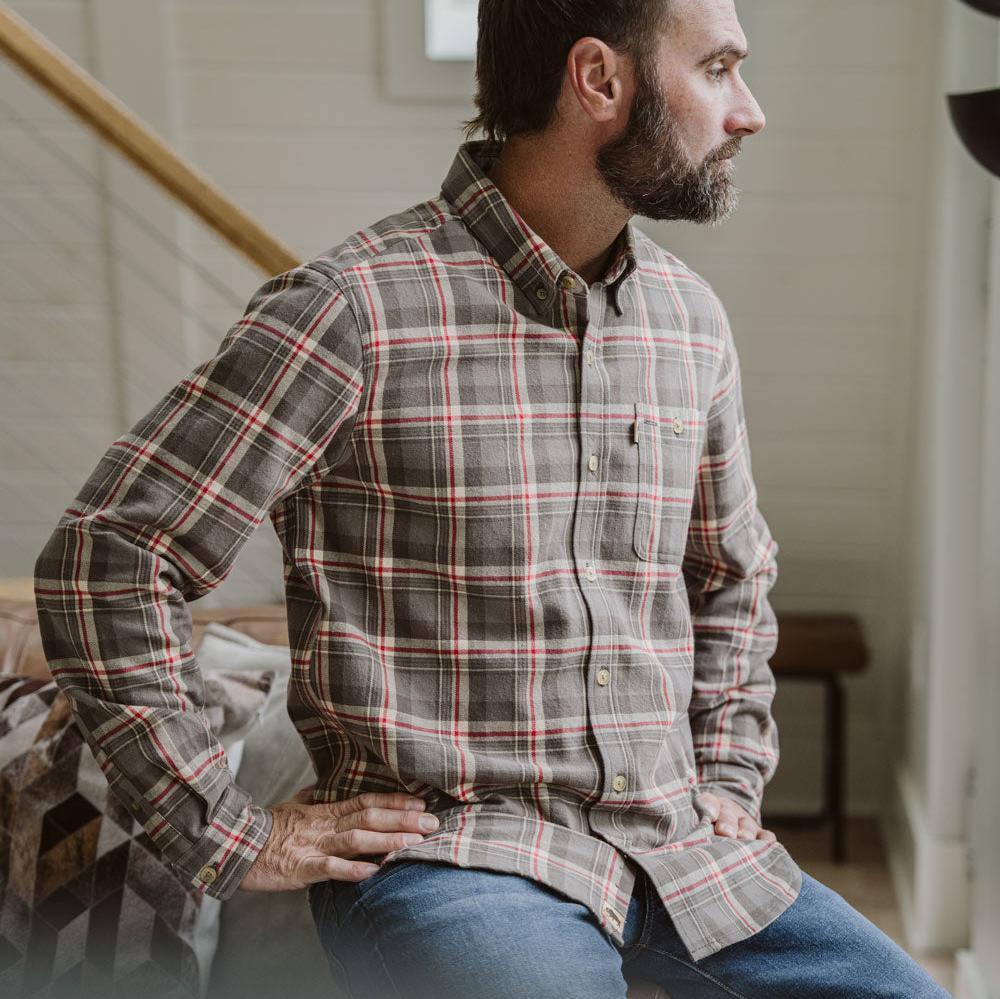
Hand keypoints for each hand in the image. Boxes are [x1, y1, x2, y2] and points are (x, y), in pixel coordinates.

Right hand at [237, 786, 438, 892]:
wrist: (236, 843)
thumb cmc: (267, 827)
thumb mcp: (292, 805)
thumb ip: (311, 797)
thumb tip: (320, 786)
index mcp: (325, 811)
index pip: (367, 801)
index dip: (395, 801)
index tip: (420, 802)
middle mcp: (325, 825)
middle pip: (370, 816)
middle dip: (403, 819)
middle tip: (432, 821)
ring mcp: (315, 845)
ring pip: (357, 839)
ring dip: (388, 840)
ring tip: (415, 842)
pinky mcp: (303, 867)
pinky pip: (331, 868)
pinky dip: (354, 869)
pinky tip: (375, 871)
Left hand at [695, 790, 776, 843]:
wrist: (722, 826)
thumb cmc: (702, 830)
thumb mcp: (694, 822)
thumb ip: (690, 827)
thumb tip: (678, 839)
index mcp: (708, 806)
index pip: (708, 801)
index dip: (709, 806)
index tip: (710, 815)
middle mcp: (728, 812)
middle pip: (728, 814)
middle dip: (727, 823)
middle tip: (724, 832)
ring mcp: (745, 823)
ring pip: (747, 825)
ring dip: (745, 832)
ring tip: (743, 840)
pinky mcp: (759, 835)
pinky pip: (766, 836)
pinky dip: (767, 841)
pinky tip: (766, 847)